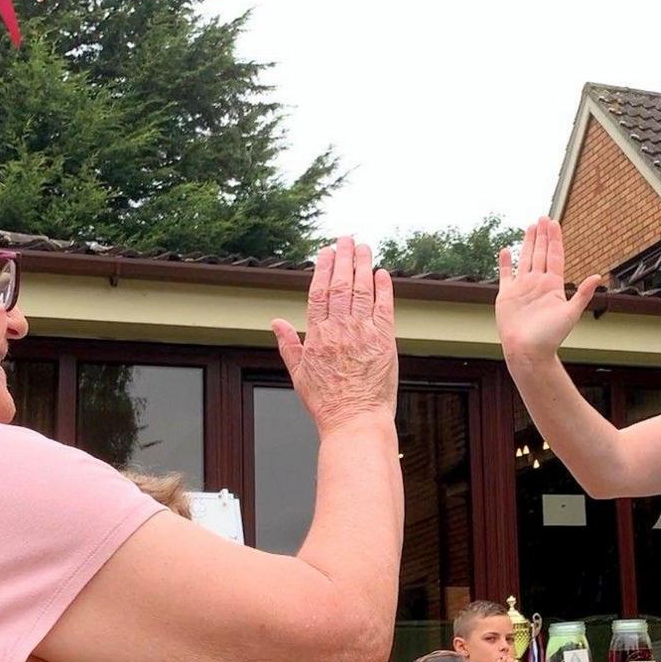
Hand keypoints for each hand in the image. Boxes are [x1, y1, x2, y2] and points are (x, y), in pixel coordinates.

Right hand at [271, 237, 398, 433]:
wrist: (354, 422)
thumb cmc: (327, 404)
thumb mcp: (299, 375)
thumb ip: (288, 345)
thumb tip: (276, 322)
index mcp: (317, 336)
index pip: (319, 293)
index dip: (323, 269)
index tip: (326, 252)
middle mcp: (339, 330)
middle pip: (341, 285)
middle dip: (343, 258)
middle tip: (346, 238)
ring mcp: (363, 334)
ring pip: (362, 290)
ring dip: (363, 265)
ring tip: (363, 247)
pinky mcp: (385, 341)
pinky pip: (384, 308)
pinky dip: (384, 289)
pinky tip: (382, 274)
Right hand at [495, 217, 602, 364]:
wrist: (528, 351)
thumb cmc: (550, 337)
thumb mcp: (570, 313)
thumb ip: (582, 294)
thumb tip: (598, 277)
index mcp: (553, 285)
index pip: (554, 256)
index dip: (554, 239)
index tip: (554, 222)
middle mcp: (537, 283)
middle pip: (541, 253)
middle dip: (542, 235)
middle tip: (543, 218)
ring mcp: (522, 288)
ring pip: (525, 259)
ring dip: (528, 243)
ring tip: (530, 227)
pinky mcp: (506, 295)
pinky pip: (505, 274)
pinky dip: (505, 262)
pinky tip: (506, 250)